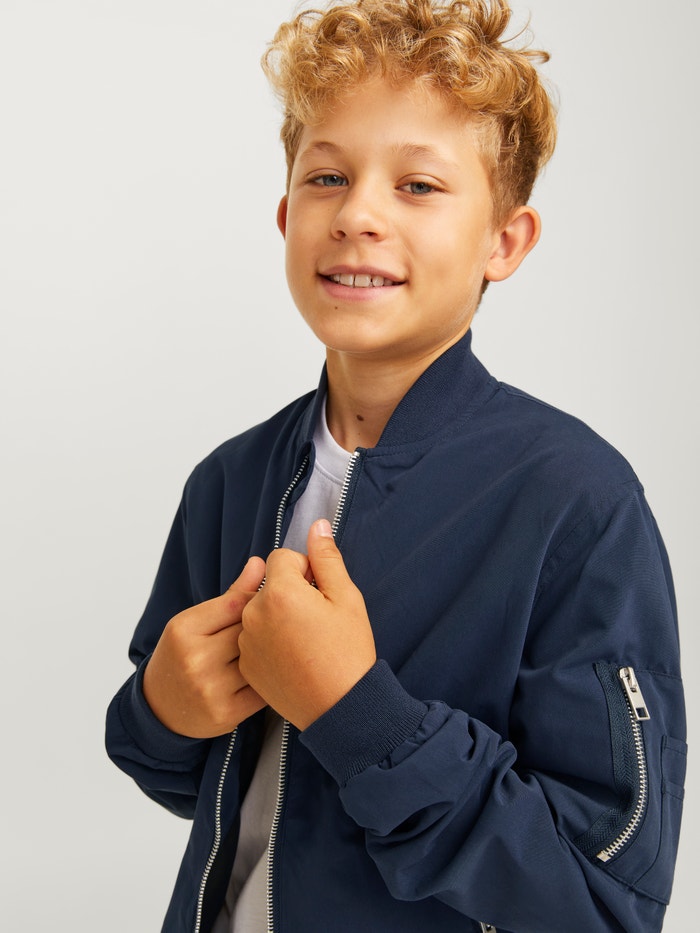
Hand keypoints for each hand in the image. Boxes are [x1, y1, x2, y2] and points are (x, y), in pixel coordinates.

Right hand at [143, 557, 266, 737]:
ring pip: (259, 659)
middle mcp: (194, 658)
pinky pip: (263, 689)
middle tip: (283, 625)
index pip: (236, 603)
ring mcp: (210, 688)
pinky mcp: (226, 713)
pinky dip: (273, 679)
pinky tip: (275, 673)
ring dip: (275, 653)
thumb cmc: (182, 656)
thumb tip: (260, 563)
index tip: (267, 605)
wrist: (160, 708)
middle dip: (268, 627)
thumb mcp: (196, 621)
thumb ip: (231, 595)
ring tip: (284, 647)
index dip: (259, 602)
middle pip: (250, 631)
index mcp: (184, 628)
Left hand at [239, 519, 376, 730]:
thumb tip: (317, 524)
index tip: (321, 594)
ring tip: (306, 641)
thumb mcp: (347, 598)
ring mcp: (246, 641)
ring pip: (260, 611)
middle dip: (289, 592)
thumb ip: (327, 557)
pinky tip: (294, 657)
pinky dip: (270, 641)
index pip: (282, 558)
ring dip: (278, 616)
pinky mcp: (246, 664)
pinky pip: (254, 638)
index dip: (305, 571)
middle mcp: (254, 613)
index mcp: (280, 592)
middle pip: (269, 584)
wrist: (341, 708)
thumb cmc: (348, 651)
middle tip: (317, 620)